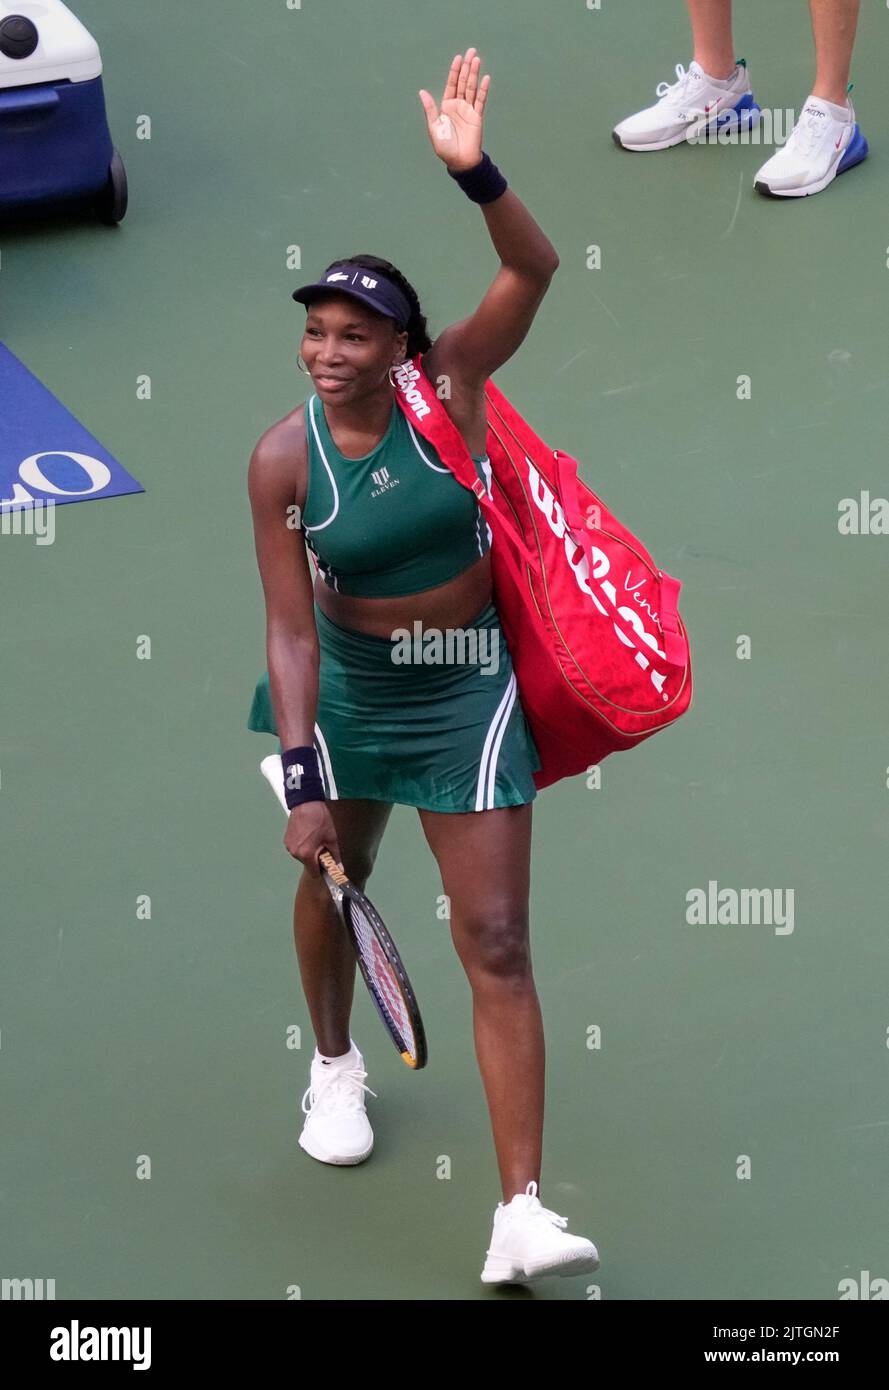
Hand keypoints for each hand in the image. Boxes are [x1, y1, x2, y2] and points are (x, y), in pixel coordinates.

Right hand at [283, 800, 341, 876]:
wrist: (306, 803)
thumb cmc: (320, 820)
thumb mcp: (331, 839)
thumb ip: (335, 856)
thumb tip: (340, 869)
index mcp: (306, 854)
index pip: (314, 873)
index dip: (322, 870)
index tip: (327, 865)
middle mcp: (295, 853)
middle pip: (308, 864)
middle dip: (316, 858)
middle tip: (322, 845)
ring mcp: (289, 846)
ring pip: (302, 856)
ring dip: (308, 851)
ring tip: (314, 837)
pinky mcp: (286, 840)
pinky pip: (296, 848)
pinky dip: (302, 845)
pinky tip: (307, 834)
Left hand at [419, 47, 489, 172]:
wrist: (460, 161)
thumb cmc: (445, 147)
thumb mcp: (434, 127)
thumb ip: (430, 109)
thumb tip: (422, 92)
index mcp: (446, 107)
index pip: (451, 84)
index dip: (454, 71)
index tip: (458, 58)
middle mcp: (458, 106)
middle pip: (462, 82)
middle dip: (466, 67)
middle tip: (471, 51)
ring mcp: (468, 110)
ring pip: (471, 88)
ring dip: (474, 74)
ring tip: (477, 59)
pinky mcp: (477, 117)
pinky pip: (480, 100)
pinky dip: (483, 89)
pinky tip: (485, 78)